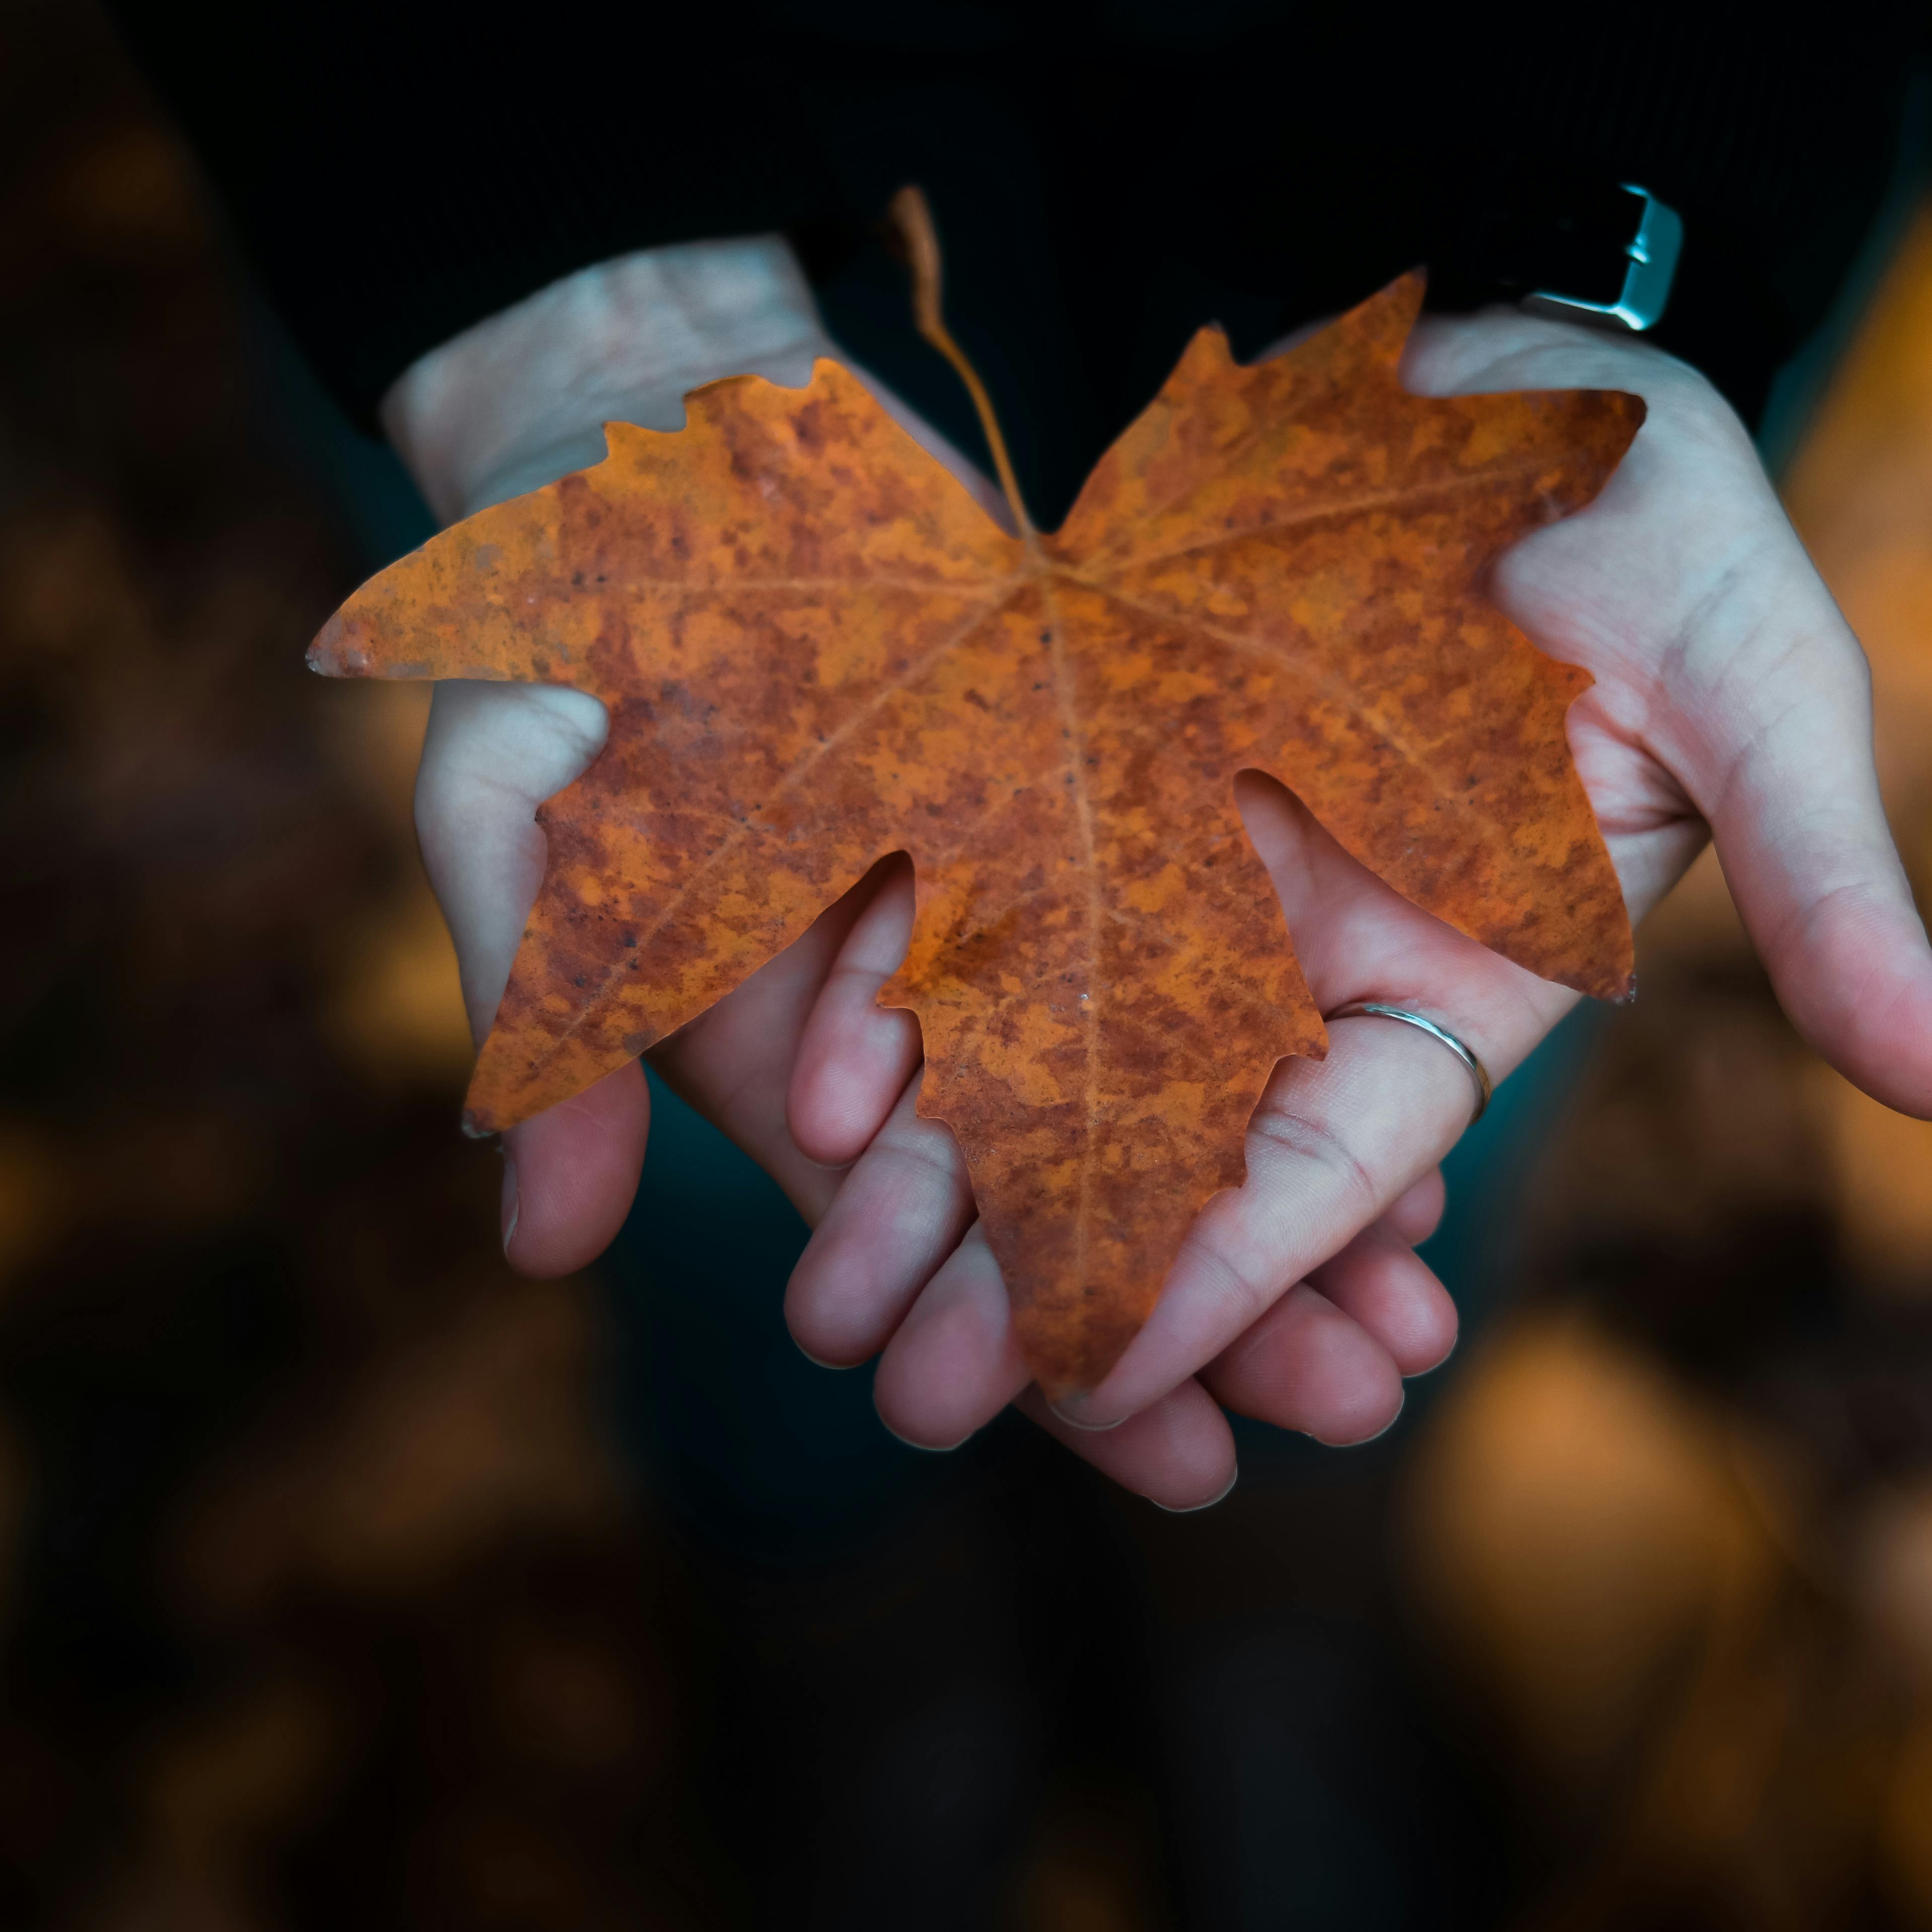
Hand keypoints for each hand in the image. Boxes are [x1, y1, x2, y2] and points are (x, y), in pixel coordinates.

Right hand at [382, 237, 1453, 1506]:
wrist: (638, 459)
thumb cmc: (547, 649)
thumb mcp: (505, 816)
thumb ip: (540, 1018)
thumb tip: (542, 1253)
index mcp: (792, 1067)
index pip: (943, 1259)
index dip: (1055, 1367)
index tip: (1189, 1472)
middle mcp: (926, 1022)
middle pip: (1090, 1198)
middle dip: (1224, 1313)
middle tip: (1364, 1407)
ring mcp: (1018, 914)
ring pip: (1173, 1092)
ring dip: (1298, 1208)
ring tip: (1426, 1318)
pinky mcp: (1092, 800)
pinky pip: (1214, 939)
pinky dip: (1303, 1037)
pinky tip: (1424, 1134)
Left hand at [773, 307, 1931, 1500]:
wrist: (1536, 362)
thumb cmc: (1680, 532)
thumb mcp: (1767, 709)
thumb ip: (1827, 899)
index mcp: (1459, 984)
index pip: (1330, 1162)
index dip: (1229, 1274)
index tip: (1111, 1388)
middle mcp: (1309, 950)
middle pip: (1158, 1139)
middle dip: (1035, 1273)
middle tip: (900, 1403)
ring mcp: (1198, 854)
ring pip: (1049, 1040)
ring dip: (937, 1170)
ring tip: (820, 1299)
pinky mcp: (1107, 751)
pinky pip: (986, 881)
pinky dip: (908, 978)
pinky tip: (815, 1080)